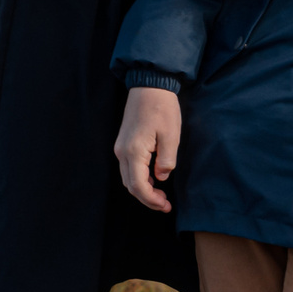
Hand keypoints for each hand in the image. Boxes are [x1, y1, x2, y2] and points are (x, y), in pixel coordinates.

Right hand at [114, 86, 182, 212]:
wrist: (149, 85)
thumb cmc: (162, 108)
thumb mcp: (171, 135)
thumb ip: (166, 160)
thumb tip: (162, 177)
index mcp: (134, 151)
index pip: (139, 186)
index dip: (152, 200)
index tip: (166, 206)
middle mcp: (122, 152)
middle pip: (131, 186)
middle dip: (147, 198)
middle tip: (166, 204)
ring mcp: (121, 147)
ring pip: (128, 178)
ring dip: (143, 189)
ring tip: (161, 194)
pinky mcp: (123, 143)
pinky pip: (128, 168)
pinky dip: (139, 178)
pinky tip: (154, 178)